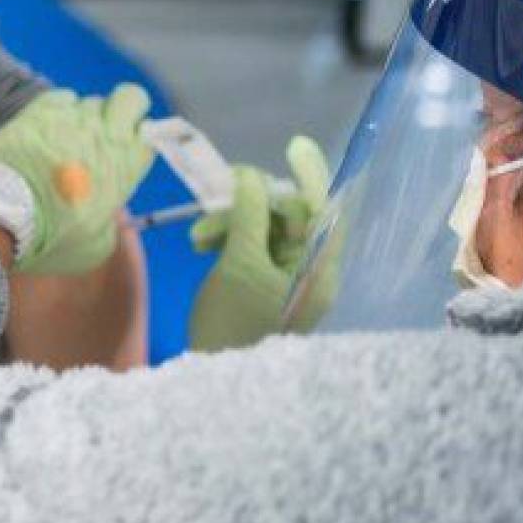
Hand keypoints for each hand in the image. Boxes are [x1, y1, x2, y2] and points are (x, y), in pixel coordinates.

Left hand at [0, 86, 154, 274]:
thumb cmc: (47, 237)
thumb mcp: (94, 246)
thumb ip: (108, 222)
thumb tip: (105, 212)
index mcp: (124, 166)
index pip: (152, 133)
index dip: (140, 139)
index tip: (129, 149)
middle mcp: (104, 134)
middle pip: (131, 98)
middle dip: (126, 108)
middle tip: (110, 128)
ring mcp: (71, 118)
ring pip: (91, 100)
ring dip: (84, 116)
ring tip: (65, 141)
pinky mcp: (39, 110)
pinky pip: (61, 97)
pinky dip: (57, 109)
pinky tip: (46, 130)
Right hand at [187, 136, 334, 351]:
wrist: (214, 378)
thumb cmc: (232, 325)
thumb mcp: (238, 265)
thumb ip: (250, 216)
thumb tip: (253, 176)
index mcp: (318, 270)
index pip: (326, 210)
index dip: (312, 175)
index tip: (293, 144)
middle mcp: (310, 271)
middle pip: (289, 216)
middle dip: (249, 205)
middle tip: (214, 200)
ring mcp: (287, 278)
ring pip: (264, 228)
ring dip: (230, 222)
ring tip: (197, 237)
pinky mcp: (264, 282)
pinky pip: (252, 245)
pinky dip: (227, 239)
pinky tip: (201, 244)